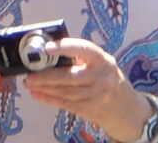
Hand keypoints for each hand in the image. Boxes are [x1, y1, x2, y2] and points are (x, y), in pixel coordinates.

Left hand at [17, 35, 150, 136]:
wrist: (128, 108)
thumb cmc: (108, 77)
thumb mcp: (102, 62)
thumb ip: (81, 57)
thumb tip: (50, 51)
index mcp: (102, 60)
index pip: (83, 49)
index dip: (65, 48)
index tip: (47, 47)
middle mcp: (100, 77)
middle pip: (70, 77)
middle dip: (46, 76)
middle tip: (29, 74)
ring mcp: (96, 96)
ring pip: (65, 92)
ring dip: (45, 88)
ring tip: (29, 84)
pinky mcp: (90, 110)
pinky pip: (66, 104)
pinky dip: (50, 99)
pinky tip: (38, 95)